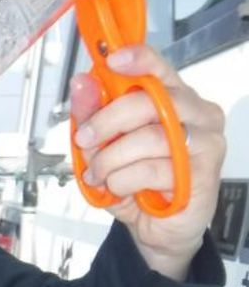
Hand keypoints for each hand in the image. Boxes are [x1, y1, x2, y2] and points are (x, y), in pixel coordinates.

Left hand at [71, 44, 225, 279]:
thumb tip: (81, 82)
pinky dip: (124, 179)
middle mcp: (196, 113)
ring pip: (150, 137)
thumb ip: (91, 113)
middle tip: (85, 139)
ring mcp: (205, 142)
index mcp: (172, 97)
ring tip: (98, 173)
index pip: (159, 67)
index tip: (112, 60)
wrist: (155, 228)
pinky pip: (154, 169)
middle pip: (150, 100)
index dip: (138, 59)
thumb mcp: (101, 146)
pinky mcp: (203, 173)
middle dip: (107, 120)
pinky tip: (119, 187)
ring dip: (111, 158)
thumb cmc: (134, 180)